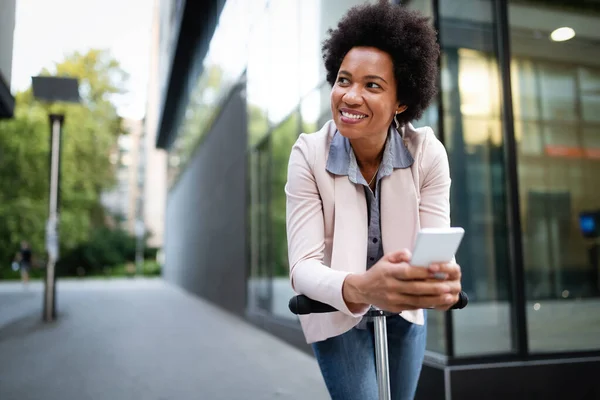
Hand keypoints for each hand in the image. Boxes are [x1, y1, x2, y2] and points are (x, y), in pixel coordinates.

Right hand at [342, 249, 458, 312]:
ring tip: (447, 296)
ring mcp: (393, 299)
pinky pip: (413, 306)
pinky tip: (437, 302)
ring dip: (434, 299)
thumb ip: (399, 254)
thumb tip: (412, 255)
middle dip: (433, 287)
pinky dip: (426, 304)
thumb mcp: (386, 259)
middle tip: (448, 286)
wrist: (362, 290)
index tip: (437, 270)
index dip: (423, 271)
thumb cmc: (378, 272)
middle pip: (415, 288)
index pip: (408, 272)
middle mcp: (391, 286)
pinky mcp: (395, 308)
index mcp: (389, 272)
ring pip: (416, 300)